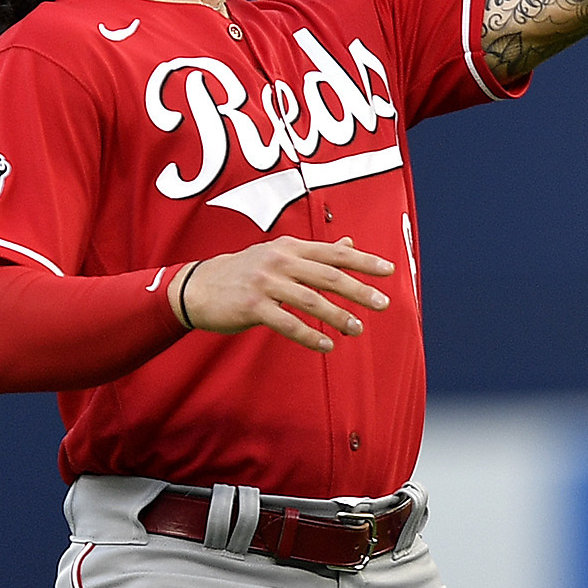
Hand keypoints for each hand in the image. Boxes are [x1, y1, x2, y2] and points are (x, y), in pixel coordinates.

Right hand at [172, 236, 394, 352]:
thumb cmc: (243, 271)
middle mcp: (280, 260)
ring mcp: (265, 283)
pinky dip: (309, 335)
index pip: (334, 252)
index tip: (389, 270)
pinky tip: (326, 345)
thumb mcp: (277, 254)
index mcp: (289, 246)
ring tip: (357, 329)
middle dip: (359, 290)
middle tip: (383, 303)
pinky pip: (287, 323)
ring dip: (337, 316)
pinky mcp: (253, 306)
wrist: (197, 287)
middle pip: (328, 275)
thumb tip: (349, 243)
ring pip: (311, 300)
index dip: (363, 261)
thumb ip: (313, 252)